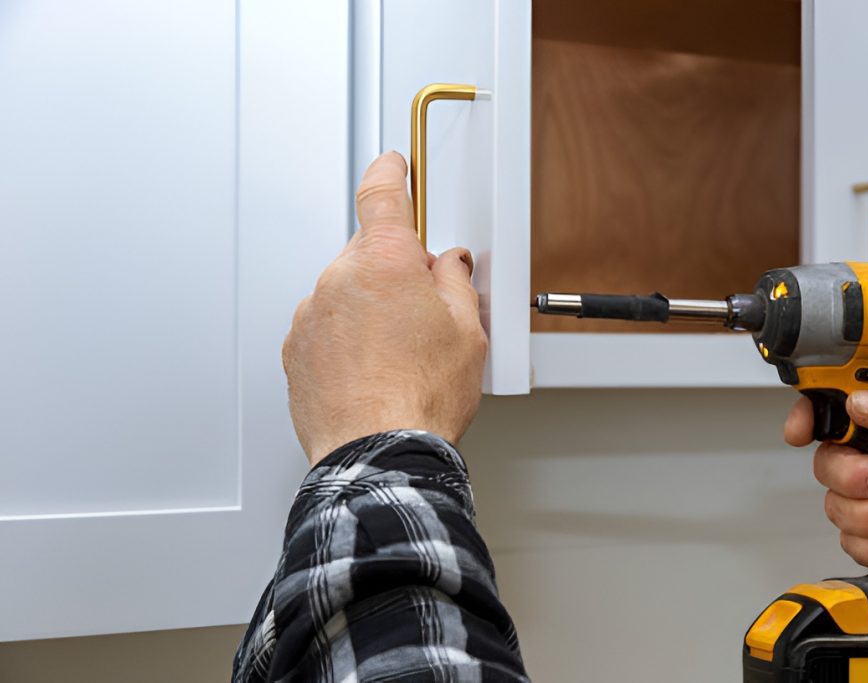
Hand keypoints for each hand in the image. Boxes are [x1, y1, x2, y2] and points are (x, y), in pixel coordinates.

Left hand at [283, 152, 486, 465]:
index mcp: (386, 262)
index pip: (382, 194)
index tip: (393, 164)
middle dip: (396, 270)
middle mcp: (340, 279)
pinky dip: (346, 336)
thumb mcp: (467, 331)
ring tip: (398, 355)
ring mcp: (313, 313)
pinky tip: (373, 369)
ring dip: (370, 307)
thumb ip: (455, 282)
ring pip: (347, 290)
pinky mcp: (297, 348)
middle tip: (424, 311)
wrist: (379, 453)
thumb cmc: (420, 399)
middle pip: (369, 251)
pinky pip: (325, 324)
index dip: (390, 172)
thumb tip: (449, 266)